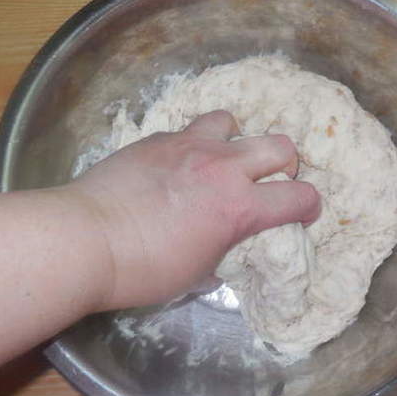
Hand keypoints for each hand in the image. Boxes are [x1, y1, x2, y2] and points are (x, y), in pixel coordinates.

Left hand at [67, 110, 320, 310]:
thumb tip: (220, 247)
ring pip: (232, 122)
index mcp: (239, 208)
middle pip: (280, 146)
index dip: (310, 206)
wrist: (87, 239)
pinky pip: (189, 130)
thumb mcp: (196, 273)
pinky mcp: (159, 139)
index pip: (300, 197)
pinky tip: (176, 165)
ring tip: (219, 160)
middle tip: (268, 182)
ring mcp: (190, 147)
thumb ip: (221, 251)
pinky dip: (194, 145)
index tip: (303, 213)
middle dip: (284, 165)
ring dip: (235, 141)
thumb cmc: (143, 269)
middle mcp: (223, 169)